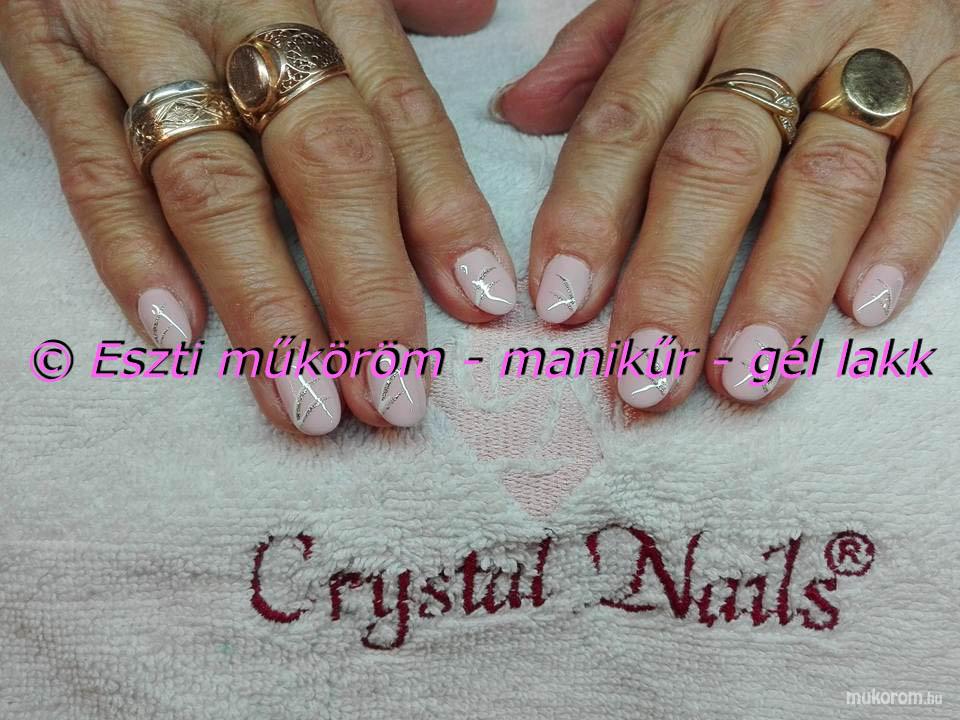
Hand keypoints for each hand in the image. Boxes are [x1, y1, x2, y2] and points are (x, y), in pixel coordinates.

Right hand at [0, 0, 510, 433]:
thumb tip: (479, 14)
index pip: (405, 119)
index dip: (447, 216)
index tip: (481, 307)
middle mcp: (249, 18)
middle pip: (327, 163)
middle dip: (368, 290)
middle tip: (396, 397)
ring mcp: (145, 40)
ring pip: (217, 186)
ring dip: (269, 306)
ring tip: (306, 406)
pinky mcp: (50, 57)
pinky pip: (93, 162)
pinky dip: (131, 248)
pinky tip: (176, 332)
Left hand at [491, 0, 958, 407]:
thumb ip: (600, 53)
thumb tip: (518, 112)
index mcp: (690, 9)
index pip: (625, 121)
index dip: (587, 216)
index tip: (561, 306)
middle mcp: (778, 27)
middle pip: (717, 160)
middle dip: (674, 277)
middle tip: (646, 375)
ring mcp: (876, 50)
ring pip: (824, 174)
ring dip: (781, 283)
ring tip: (743, 376)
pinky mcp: (957, 74)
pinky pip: (938, 156)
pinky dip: (906, 233)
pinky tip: (864, 309)